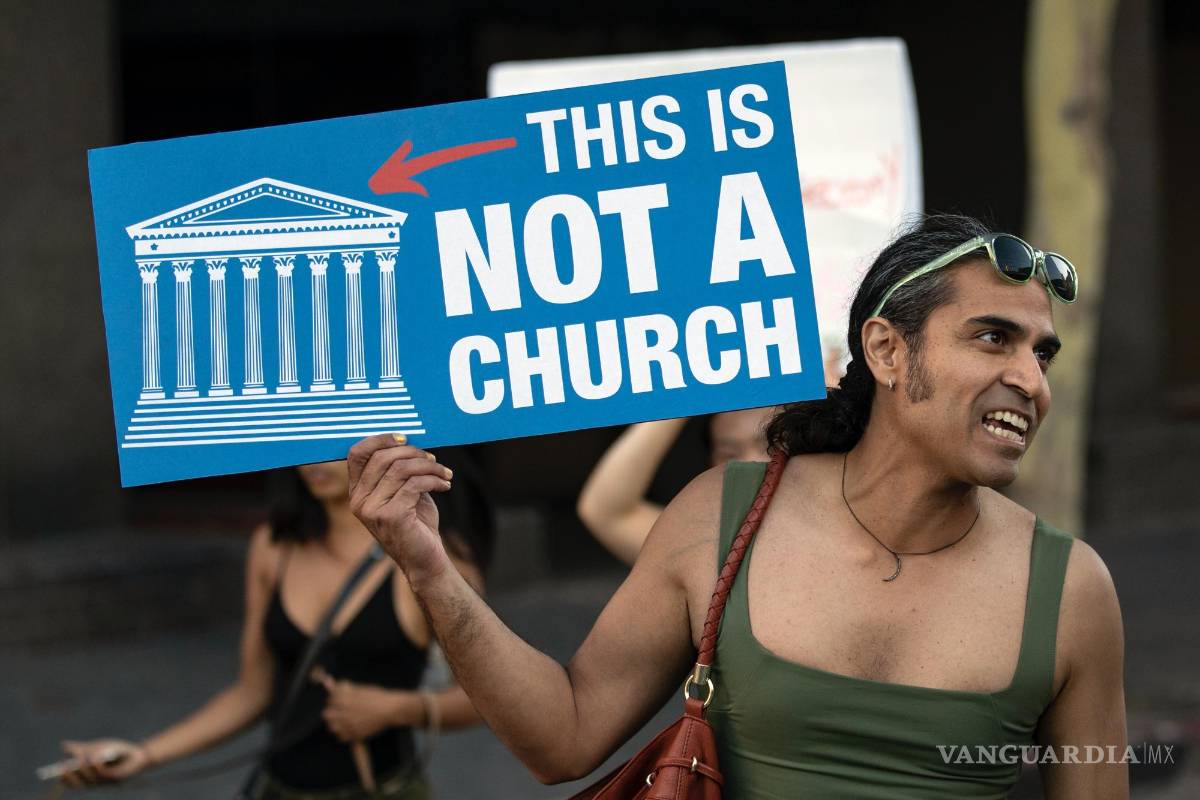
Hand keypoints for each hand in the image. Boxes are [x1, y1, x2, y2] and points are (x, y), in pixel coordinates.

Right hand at [59, 739, 150, 787]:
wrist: (138, 753)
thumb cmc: (116, 751)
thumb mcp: (97, 748)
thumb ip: (81, 748)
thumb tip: (63, 746)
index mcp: (89, 778)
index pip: (74, 783)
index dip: (65, 780)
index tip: (57, 772)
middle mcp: (96, 783)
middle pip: (80, 784)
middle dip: (72, 777)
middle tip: (64, 768)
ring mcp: (106, 782)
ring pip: (91, 779)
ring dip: (84, 770)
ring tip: (80, 760)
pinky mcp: (116, 778)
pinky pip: (104, 774)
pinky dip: (97, 766)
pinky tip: (94, 759)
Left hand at [317, 672, 412, 741]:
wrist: (391, 709)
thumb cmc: (377, 696)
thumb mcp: (360, 688)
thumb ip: (343, 687)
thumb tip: (327, 681)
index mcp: (345, 699)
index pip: (330, 699)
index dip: (334, 698)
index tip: (339, 699)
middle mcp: (344, 713)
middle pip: (327, 714)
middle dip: (332, 711)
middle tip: (340, 710)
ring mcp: (349, 725)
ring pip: (332, 727)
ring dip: (335, 723)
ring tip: (343, 719)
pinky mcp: (355, 735)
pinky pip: (341, 737)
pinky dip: (343, 733)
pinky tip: (349, 728)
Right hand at [347, 435, 453, 585]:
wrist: (425, 559)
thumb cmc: (416, 523)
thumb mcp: (404, 491)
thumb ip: (400, 470)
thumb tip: (410, 441)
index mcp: (358, 491)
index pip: (357, 453)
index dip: (380, 439)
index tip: (405, 438)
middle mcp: (359, 500)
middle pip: (383, 457)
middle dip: (414, 453)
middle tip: (433, 459)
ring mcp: (372, 510)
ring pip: (401, 469)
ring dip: (429, 467)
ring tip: (444, 473)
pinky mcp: (391, 517)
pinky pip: (414, 485)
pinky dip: (434, 480)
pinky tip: (445, 485)